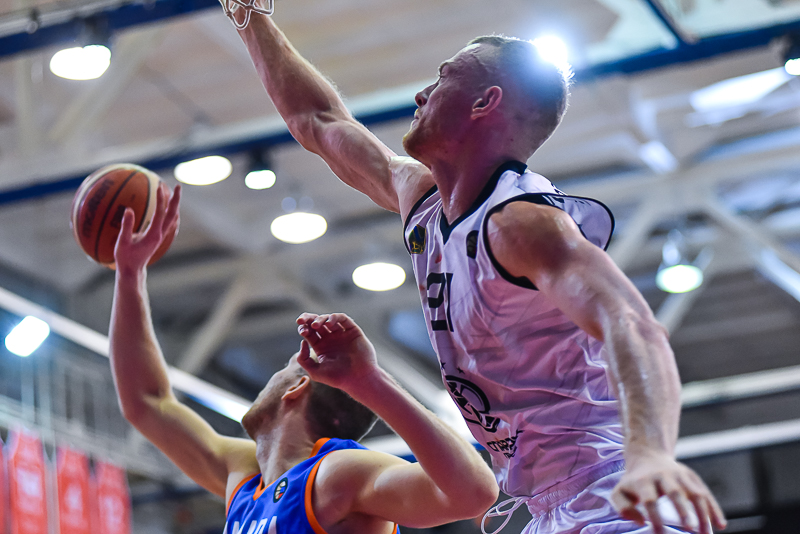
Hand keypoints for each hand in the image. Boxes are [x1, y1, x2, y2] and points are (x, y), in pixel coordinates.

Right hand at [114, 183, 180, 274]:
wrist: (133, 271)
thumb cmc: (125, 258)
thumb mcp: (122, 242)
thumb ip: (126, 226)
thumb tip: (128, 209)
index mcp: (153, 235)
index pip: (160, 214)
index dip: (161, 200)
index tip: (160, 186)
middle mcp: (160, 234)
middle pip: (173, 214)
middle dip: (176, 200)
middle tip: (178, 186)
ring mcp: (161, 236)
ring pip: (172, 218)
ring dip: (175, 205)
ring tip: (175, 192)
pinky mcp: (158, 237)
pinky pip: (169, 222)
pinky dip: (171, 212)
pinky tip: (169, 207)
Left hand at [296, 313, 378, 392]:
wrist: (358, 379)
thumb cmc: (338, 378)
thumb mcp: (315, 372)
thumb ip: (303, 359)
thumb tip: (303, 342)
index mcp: (321, 347)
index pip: (309, 332)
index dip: (303, 328)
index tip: (301, 331)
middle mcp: (331, 339)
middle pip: (317, 323)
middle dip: (308, 319)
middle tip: (301, 320)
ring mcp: (342, 334)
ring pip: (329, 319)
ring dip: (320, 319)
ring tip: (315, 325)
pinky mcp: (353, 331)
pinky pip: (343, 319)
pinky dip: (335, 317)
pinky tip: (328, 323)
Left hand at [611, 453, 725, 533]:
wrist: (647, 457)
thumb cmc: (633, 482)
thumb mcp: (620, 492)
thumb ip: (623, 507)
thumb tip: (640, 521)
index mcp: (643, 480)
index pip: (649, 500)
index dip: (655, 518)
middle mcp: (663, 475)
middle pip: (674, 492)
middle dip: (682, 510)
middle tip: (689, 529)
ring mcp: (680, 474)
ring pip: (695, 492)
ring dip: (703, 513)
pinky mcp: (692, 477)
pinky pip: (706, 493)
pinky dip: (714, 508)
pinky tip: (721, 525)